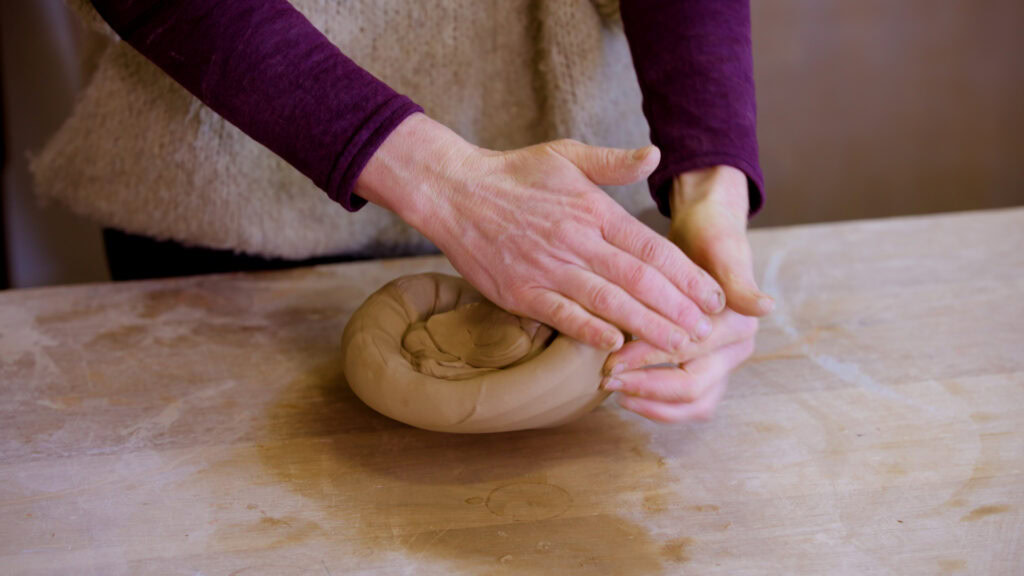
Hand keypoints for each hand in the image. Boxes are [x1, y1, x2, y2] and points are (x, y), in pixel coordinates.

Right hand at [356, 114, 726, 352]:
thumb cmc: (514, 174)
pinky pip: (562, 315)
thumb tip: (655, 156)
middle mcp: (576, 241)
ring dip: (647, 326)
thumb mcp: (566, 155)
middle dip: (677, 307)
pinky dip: (590, 331)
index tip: (714, 296)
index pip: (652, 248)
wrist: (454, 192)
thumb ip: (613, 162)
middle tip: (706, 329)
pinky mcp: (521, 292)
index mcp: (593, 211)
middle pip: (638, 280)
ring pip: (608, 302)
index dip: (687, 276)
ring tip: (678, 344)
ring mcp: (548, 269)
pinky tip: (616, 345)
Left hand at [603, 165, 771, 421]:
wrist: (709, 232)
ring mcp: (724, 363)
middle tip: (605, 379)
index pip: (689, 352)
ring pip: (693, 403)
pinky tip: (627, 395)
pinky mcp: (708, 369)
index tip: (610, 359)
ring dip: (653, 404)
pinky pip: (687, 401)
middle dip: (645, 386)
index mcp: (739, 325)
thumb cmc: (710, 237)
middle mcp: (736, 350)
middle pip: (692, 387)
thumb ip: (738, 280)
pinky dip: (658, 403)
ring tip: (615, 393)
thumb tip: (765, 307)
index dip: (648, 359)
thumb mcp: (722, 248)